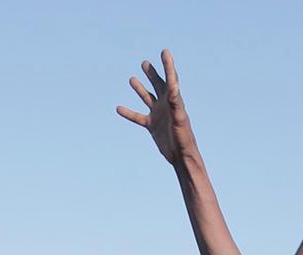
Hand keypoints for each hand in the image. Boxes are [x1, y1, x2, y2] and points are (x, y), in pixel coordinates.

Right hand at [116, 50, 197, 166]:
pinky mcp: (152, 125)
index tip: (164, 52)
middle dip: (153, 74)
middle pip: (158, 85)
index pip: (171, 78)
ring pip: (147, 98)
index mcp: (175, 100)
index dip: (168, 65)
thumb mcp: (180, 118)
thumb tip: (173, 87)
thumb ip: (176, 103)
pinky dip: (128, 113)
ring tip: (132, 79)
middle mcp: (166, 105)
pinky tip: (118, 108)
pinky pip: (137, 117)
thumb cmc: (184, 137)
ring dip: (140, 89)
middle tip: (145, 63)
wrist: (180, 155)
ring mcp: (158, 114)